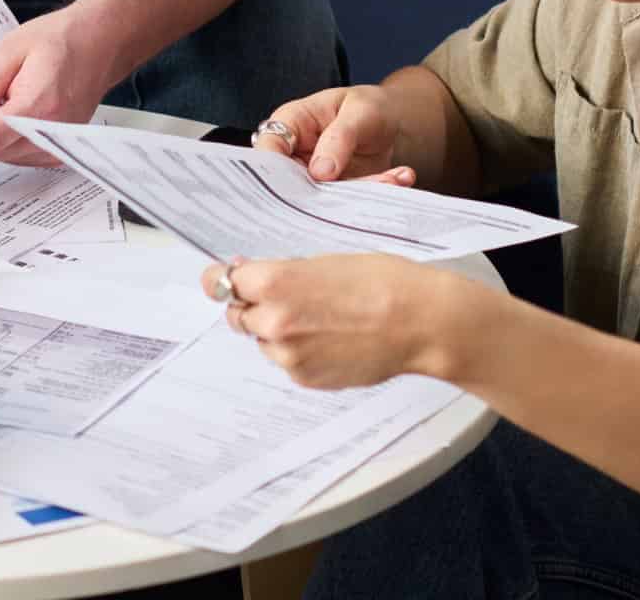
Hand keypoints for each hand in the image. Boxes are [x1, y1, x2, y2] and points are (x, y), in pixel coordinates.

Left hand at [0, 6, 118, 165]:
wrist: (102, 42)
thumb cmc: (62, 39)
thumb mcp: (11, 52)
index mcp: (39, 106)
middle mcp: (51, 134)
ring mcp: (57, 147)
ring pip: (0, 157)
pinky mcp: (58, 150)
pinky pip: (17, 155)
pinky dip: (0, 141)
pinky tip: (0, 115)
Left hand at [201, 254, 473, 388]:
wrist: (418, 321)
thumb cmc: (380, 280)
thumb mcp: (323, 261)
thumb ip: (281, 274)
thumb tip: (249, 278)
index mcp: (272, 283)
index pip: (222, 282)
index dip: (225, 279)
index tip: (224, 278)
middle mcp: (272, 322)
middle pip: (238, 315)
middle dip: (254, 306)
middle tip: (287, 298)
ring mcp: (287, 355)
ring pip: (263, 341)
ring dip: (278, 332)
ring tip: (322, 320)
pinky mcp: (305, 378)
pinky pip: (288, 362)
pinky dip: (301, 352)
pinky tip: (333, 339)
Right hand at [252, 86, 412, 183]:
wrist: (393, 122)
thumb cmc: (368, 107)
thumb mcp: (359, 111)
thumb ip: (339, 137)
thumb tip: (320, 173)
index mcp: (291, 123)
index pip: (270, 147)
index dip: (277, 167)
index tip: (311, 178)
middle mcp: (296, 155)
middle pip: (292, 183)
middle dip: (326, 192)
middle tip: (361, 189)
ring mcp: (315, 179)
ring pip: (325, 199)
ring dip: (362, 192)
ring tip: (394, 178)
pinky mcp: (336, 196)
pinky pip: (350, 204)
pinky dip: (377, 194)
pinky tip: (401, 177)